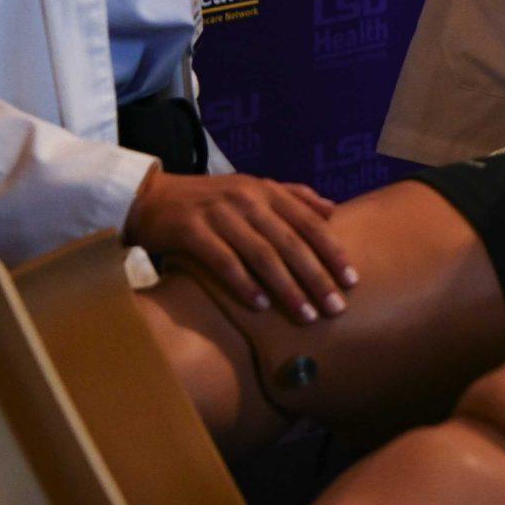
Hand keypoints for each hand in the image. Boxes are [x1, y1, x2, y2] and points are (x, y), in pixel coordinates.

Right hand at [125, 167, 356, 320]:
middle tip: (336, 307)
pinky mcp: (191, 230)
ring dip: (287, 287)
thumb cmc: (209, 200)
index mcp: (266, 190)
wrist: (151, 196)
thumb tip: (333, 210)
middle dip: (316, 276)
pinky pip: (223, 261)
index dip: (332, 251)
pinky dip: (244, 284)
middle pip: (290, 242)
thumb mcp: (253, 189)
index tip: (352, 279)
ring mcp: (219, 213)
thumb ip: (293, 197)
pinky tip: (260, 306)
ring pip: (261, 254)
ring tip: (306, 315)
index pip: (308, 222)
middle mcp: (247, 199)